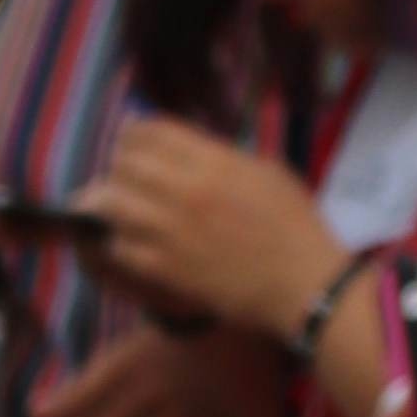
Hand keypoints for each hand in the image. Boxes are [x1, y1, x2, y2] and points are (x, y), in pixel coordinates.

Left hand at [81, 116, 339, 340]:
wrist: (305, 286)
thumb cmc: (294, 225)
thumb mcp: (265, 171)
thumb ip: (219, 154)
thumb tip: (181, 144)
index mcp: (211, 162)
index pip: (149, 130)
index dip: (135, 130)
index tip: (134, 138)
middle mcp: (184, 191)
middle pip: (124, 162)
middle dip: (122, 162)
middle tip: (128, 172)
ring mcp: (171, 231)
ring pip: (111, 202)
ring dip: (113, 199)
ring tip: (122, 205)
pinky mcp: (166, 268)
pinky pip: (119, 246)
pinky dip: (119, 239)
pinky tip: (131, 239)